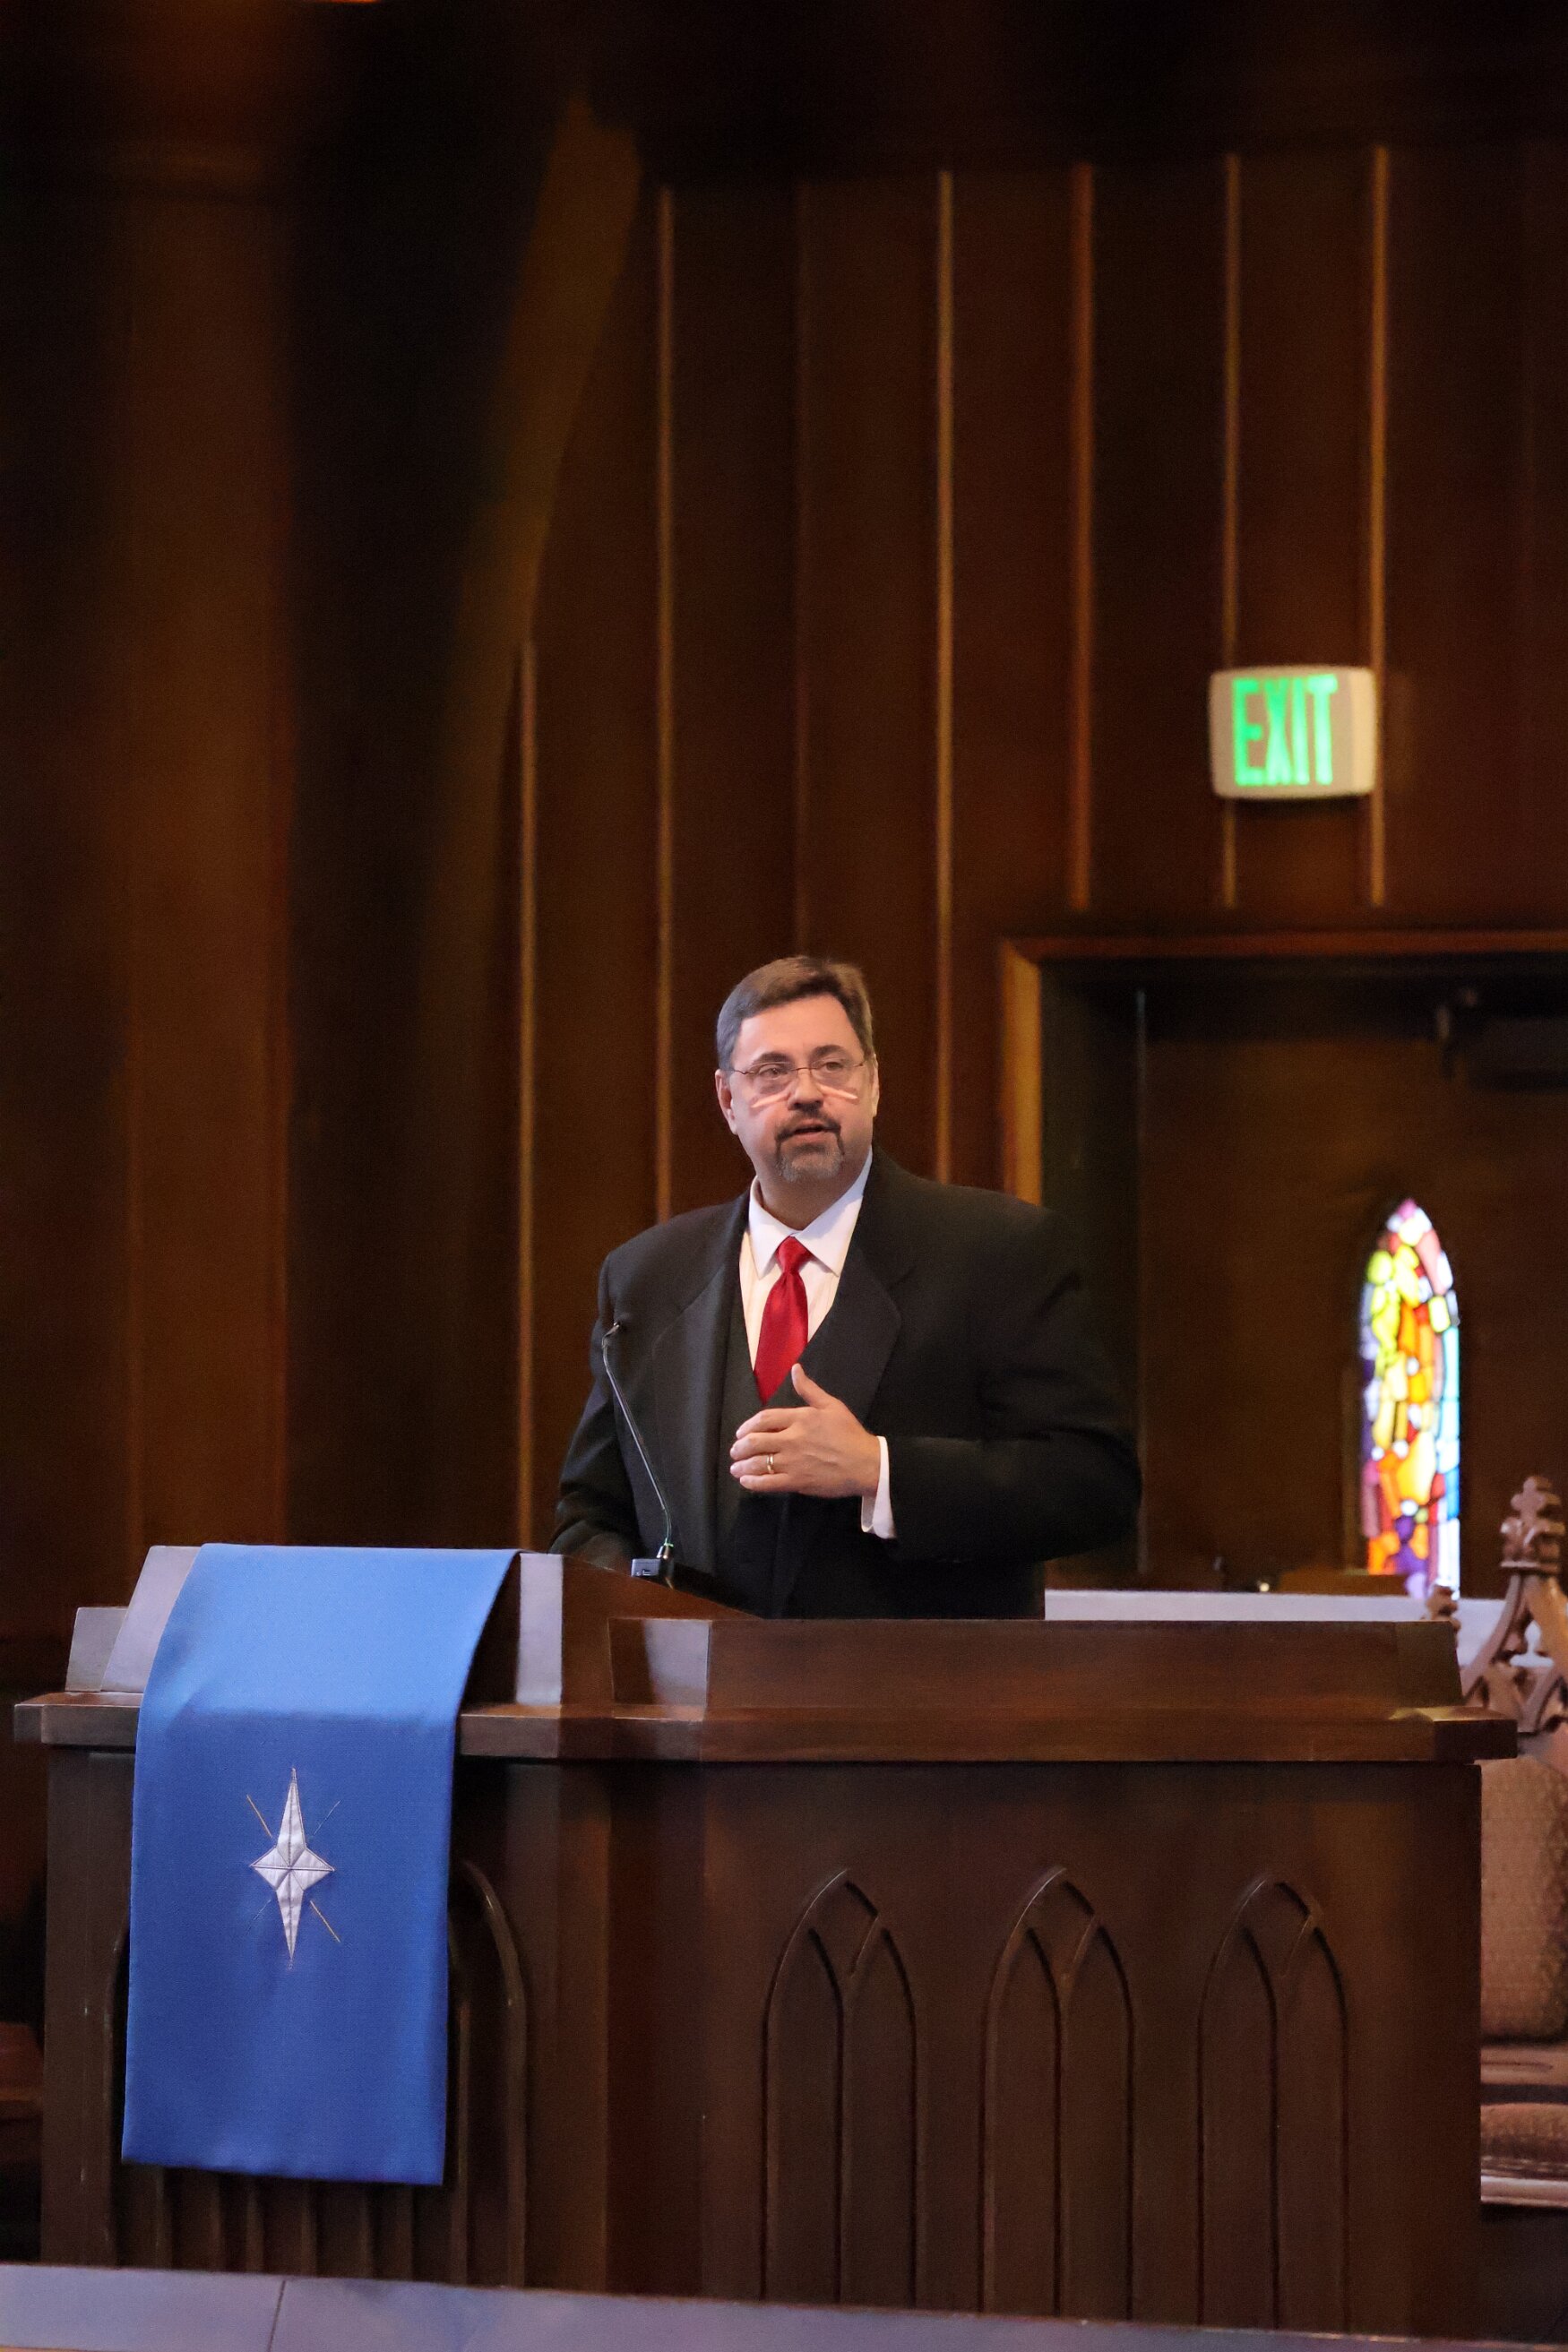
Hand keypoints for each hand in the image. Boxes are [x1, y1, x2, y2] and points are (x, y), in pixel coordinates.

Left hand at [730, 1364, 881, 1499]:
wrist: (867, 1464)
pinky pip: (768, 1483)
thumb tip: (795, 1369)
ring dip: (742, 1465)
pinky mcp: (797, 1481)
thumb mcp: (832, 1405)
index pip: (764, 1419)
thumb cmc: (850, 1434)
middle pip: (755, 1441)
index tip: (741, 1433)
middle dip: (739, 1447)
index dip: (747, 1426)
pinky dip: (753, 1482)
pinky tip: (746, 1481)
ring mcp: (793, 1462)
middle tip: (735, 1451)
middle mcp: (792, 1439)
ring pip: (758, 1463)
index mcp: (800, 1418)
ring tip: (736, 1468)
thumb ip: (809, 1389)